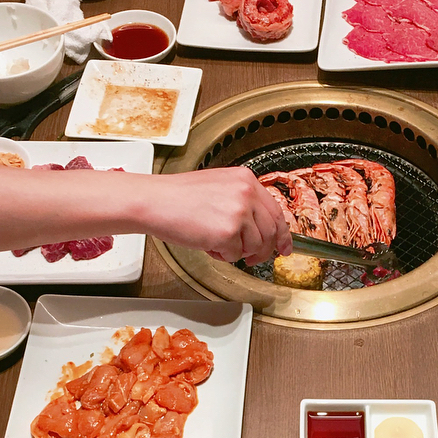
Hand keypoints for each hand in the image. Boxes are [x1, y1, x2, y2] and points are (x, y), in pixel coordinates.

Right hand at [146, 167, 292, 265]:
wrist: (154, 201)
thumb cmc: (178, 198)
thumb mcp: (218, 188)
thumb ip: (242, 202)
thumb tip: (259, 227)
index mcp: (246, 180)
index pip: (276, 211)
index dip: (282, 234)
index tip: (284, 247)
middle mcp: (246, 193)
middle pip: (271, 232)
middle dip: (261, 250)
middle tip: (251, 257)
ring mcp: (239, 212)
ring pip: (256, 246)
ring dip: (238, 252)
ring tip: (216, 242)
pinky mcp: (228, 232)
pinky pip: (236, 255)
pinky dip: (222, 255)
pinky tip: (207, 242)